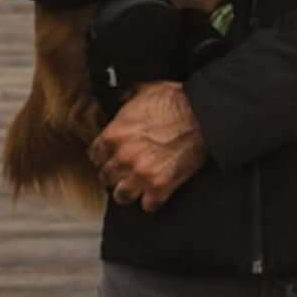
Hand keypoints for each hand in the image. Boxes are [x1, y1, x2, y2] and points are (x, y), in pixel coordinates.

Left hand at [90, 82, 207, 210]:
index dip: (103, 157)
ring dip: (127, 192)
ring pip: (121, 196)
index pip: (95, 155)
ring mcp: (141, 174)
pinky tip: (153, 196)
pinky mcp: (161, 186)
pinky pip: (148, 205)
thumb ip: (126, 100)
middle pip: (106, 177)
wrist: (201, 115)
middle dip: (113, 175)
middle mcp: (123, 157)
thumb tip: (121, 100)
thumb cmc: (175, 101)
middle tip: (122, 173)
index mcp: (114, 134)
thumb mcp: (142, 91)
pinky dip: (151, 202)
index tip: (108, 159)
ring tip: (133, 189)